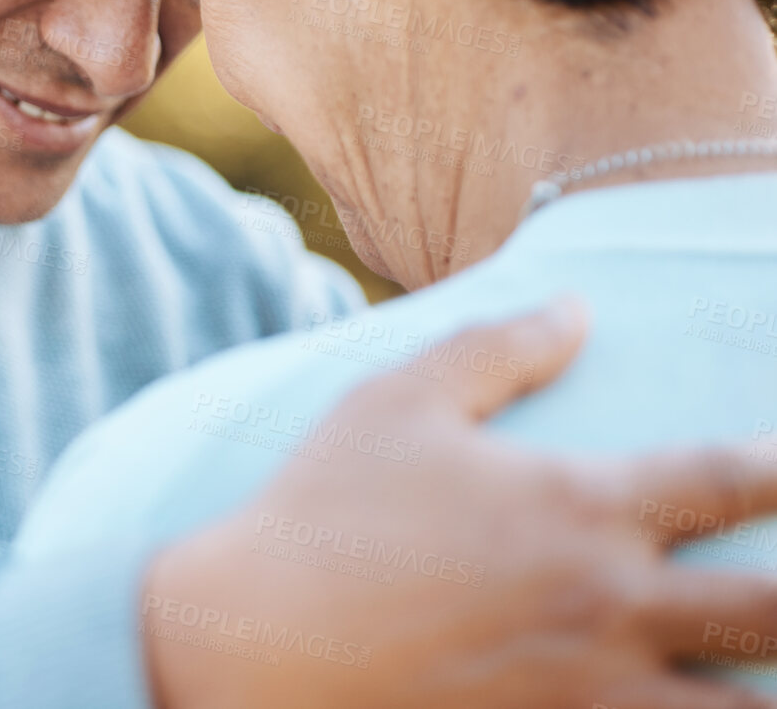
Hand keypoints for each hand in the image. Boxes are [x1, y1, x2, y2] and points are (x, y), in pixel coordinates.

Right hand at [141, 299, 776, 708]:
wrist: (252, 639)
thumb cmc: (322, 511)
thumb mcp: (397, 401)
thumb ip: (496, 349)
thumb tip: (575, 305)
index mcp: (580, 505)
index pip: (731, 478)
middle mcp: (608, 600)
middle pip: (775, 610)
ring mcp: (590, 690)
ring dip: (766, 688)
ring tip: (769, 672)